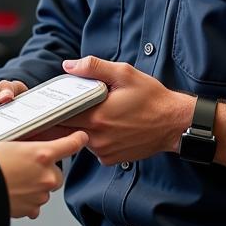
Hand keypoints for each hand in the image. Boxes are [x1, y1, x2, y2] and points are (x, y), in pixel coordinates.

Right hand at [0, 131, 88, 218]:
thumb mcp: (9, 144)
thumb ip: (28, 148)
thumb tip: (32, 148)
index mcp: (42, 154)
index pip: (70, 145)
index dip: (77, 140)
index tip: (82, 138)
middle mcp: (46, 176)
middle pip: (56, 172)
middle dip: (46, 170)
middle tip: (26, 167)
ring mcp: (41, 194)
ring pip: (45, 189)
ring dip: (36, 185)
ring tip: (15, 180)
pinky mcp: (32, 209)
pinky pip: (36, 204)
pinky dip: (28, 200)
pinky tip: (14, 193)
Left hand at [61, 56, 192, 165]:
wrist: (173, 123)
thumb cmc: (152, 99)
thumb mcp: (124, 74)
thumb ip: (94, 67)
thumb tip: (69, 66)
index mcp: (97, 116)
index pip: (61, 114)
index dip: (54, 106)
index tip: (52, 99)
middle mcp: (97, 138)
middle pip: (65, 129)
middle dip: (65, 116)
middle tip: (71, 104)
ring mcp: (103, 151)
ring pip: (79, 138)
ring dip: (81, 126)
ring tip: (96, 112)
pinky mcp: (110, 159)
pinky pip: (92, 148)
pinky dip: (93, 137)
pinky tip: (107, 126)